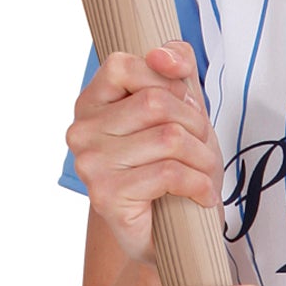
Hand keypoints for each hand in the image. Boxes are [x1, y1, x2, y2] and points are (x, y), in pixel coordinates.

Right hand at [65, 42, 222, 266]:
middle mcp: (81, 131)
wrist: (171, 231)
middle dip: (195, 123)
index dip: (167, 80)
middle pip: (155, 102)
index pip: (123, 65)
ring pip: (168, 137)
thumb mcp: (181, 105)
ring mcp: (90, 165)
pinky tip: (201, 194)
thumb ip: (173, 65)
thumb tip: (161, 54)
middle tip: (203, 145)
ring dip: (202, 156)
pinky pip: (169, 172)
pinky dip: (199, 183)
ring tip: (204, 171)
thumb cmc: (174, 163)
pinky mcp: (107, 196)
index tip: (186, 102)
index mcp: (92, 102)